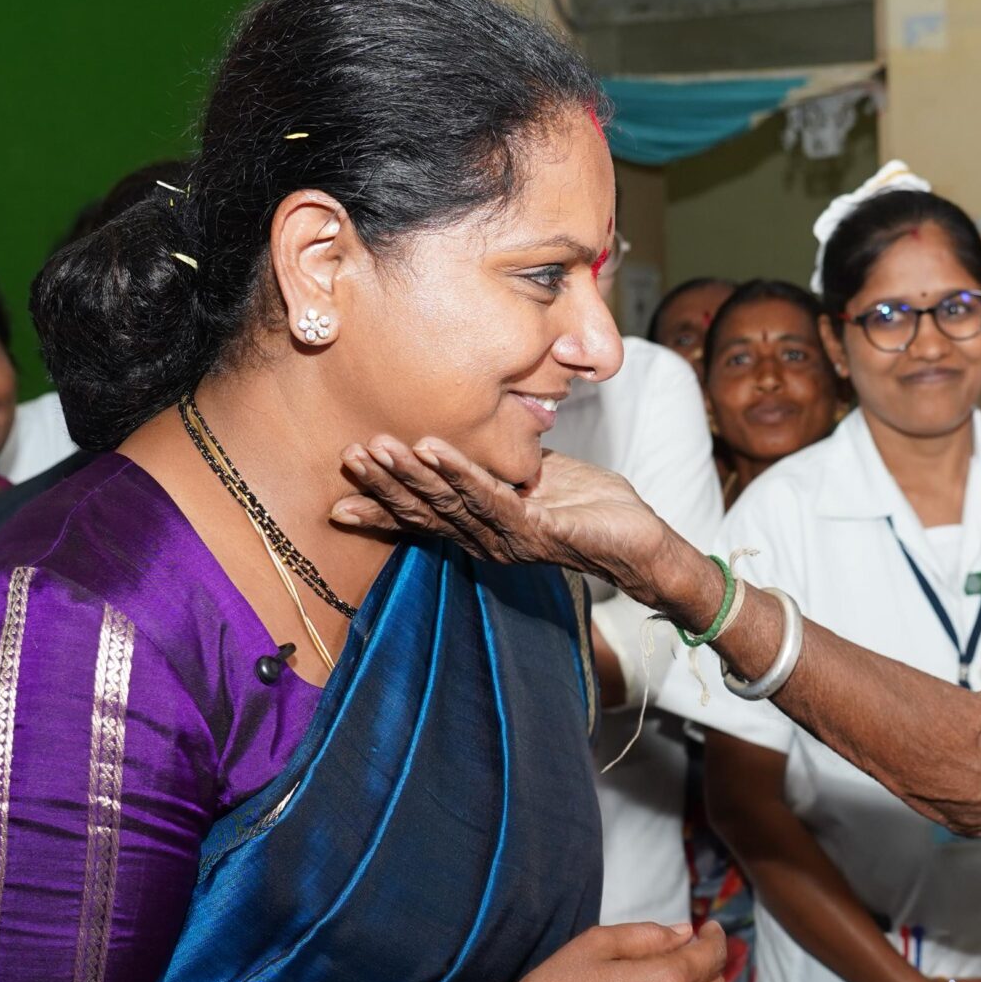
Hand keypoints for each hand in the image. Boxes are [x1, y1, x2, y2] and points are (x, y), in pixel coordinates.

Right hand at [333, 436, 690, 603]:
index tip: (339, 492)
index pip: (423, 518)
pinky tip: (432, 449)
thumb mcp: (534, 478)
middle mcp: (488, 540)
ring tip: (378, 448)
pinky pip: (489, 496)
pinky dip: (458, 472)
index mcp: (482, 529)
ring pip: (449, 503)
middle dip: (385, 483)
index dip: (381, 506)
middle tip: (349, 455)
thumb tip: (470, 440)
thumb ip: (498, 466)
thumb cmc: (590, 508)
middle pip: (425, 511)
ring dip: (411, 474)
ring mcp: (509, 538)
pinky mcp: (535, 529)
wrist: (640, 539)